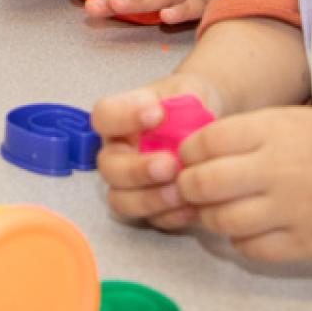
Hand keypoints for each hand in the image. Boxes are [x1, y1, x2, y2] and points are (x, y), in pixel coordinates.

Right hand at [92, 74, 222, 231]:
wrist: (207, 122)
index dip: (124, 116)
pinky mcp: (151, 207)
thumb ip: (179, 102)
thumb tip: (173, 121)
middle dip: (137, 170)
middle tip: (169, 164)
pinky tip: (192, 205)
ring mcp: (131, 183)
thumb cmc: (189, 103)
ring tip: (182, 191)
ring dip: (151, 199)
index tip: (157, 112)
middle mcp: (118, 152)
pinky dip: (171, 216)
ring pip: (122, 201)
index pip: (104, 116)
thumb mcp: (187, 90)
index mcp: (120, 119)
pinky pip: (151, 219)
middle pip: (109, 168)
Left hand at [175, 106, 311, 261]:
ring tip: (218, 209)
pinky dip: (242, 241)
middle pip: (203, 184)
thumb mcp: (303, 116)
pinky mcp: (305, 245)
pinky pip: (253, 249)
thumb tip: (208, 146)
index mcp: (274, 129)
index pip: (204, 142)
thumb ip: (256, 132)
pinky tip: (250, 228)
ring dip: (211, 217)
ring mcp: (290, 211)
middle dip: (188, 187)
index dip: (187, 151)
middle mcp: (276, 169)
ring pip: (222, 222)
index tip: (187, 155)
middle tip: (191, 186)